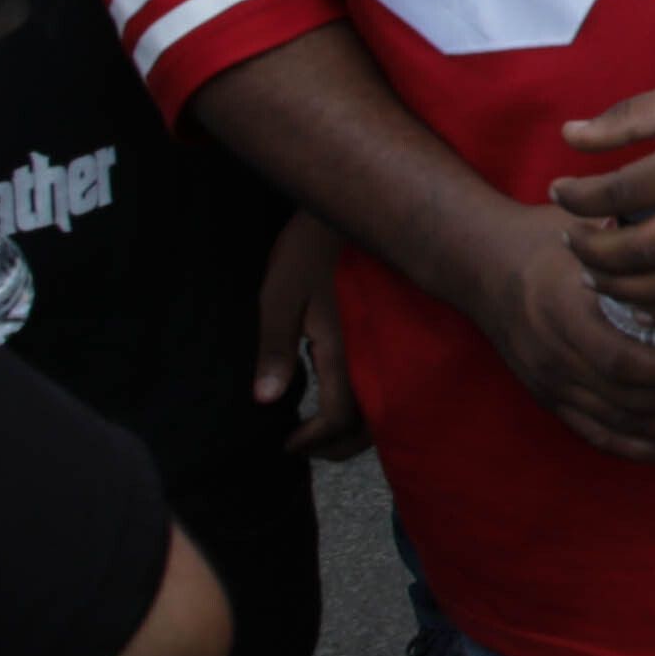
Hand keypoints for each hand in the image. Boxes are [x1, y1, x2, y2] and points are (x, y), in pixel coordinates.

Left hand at [252, 213, 362, 456]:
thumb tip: (264, 400)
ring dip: (354, 428)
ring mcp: (385, 344)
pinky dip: (366, 403)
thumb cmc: (311, 249)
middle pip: (368, 424)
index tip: (286, 445)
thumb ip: (274, 347)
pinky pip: (386, 382)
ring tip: (322, 428)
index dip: (313, 440)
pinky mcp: (390, 331)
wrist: (356, 207)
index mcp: (343, 352)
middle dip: (336, 446)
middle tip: (305, 447)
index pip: (337, 418)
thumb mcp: (280, 295)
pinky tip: (343, 391)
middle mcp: (372, 356)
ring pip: (382, 406)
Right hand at [464, 215, 654, 464]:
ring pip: (623, 426)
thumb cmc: (544, 239)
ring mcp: (552, 386)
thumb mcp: (581, 226)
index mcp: (563, 315)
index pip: (620, 361)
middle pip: (629, 401)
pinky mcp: (553, 402)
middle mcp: (555, 359)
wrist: (483, 267)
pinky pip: (603, 438)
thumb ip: (627, 234)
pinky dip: (648, 450)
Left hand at [545, 49, 654, 336]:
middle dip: (592, 252)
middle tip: (569, 242)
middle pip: (643, 249)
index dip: (580, 197)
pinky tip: (647, 310)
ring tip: (596, 275)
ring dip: (624, 289)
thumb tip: (569, 135)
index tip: (558, 190)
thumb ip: (631, 115)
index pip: (625, 190)